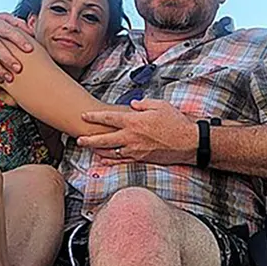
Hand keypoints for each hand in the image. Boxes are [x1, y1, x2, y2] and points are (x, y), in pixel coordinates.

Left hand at [78, 99, 198, 165]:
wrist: (188, 142)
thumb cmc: (175, 122)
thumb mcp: (160, 105)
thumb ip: (143, 104)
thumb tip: (132, 105)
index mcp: (134, 121)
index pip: (109, 118)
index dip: (95, 117)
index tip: (84, 115)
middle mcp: (132, 137)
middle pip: (104, 139)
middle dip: (89, 139)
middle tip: (78, 139)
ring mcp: (135, 150)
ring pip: (111, 152)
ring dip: (98, 150)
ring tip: (88, 148)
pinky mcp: (141, 159)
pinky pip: (122, 161)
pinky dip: (111, 160)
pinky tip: (104, 160)